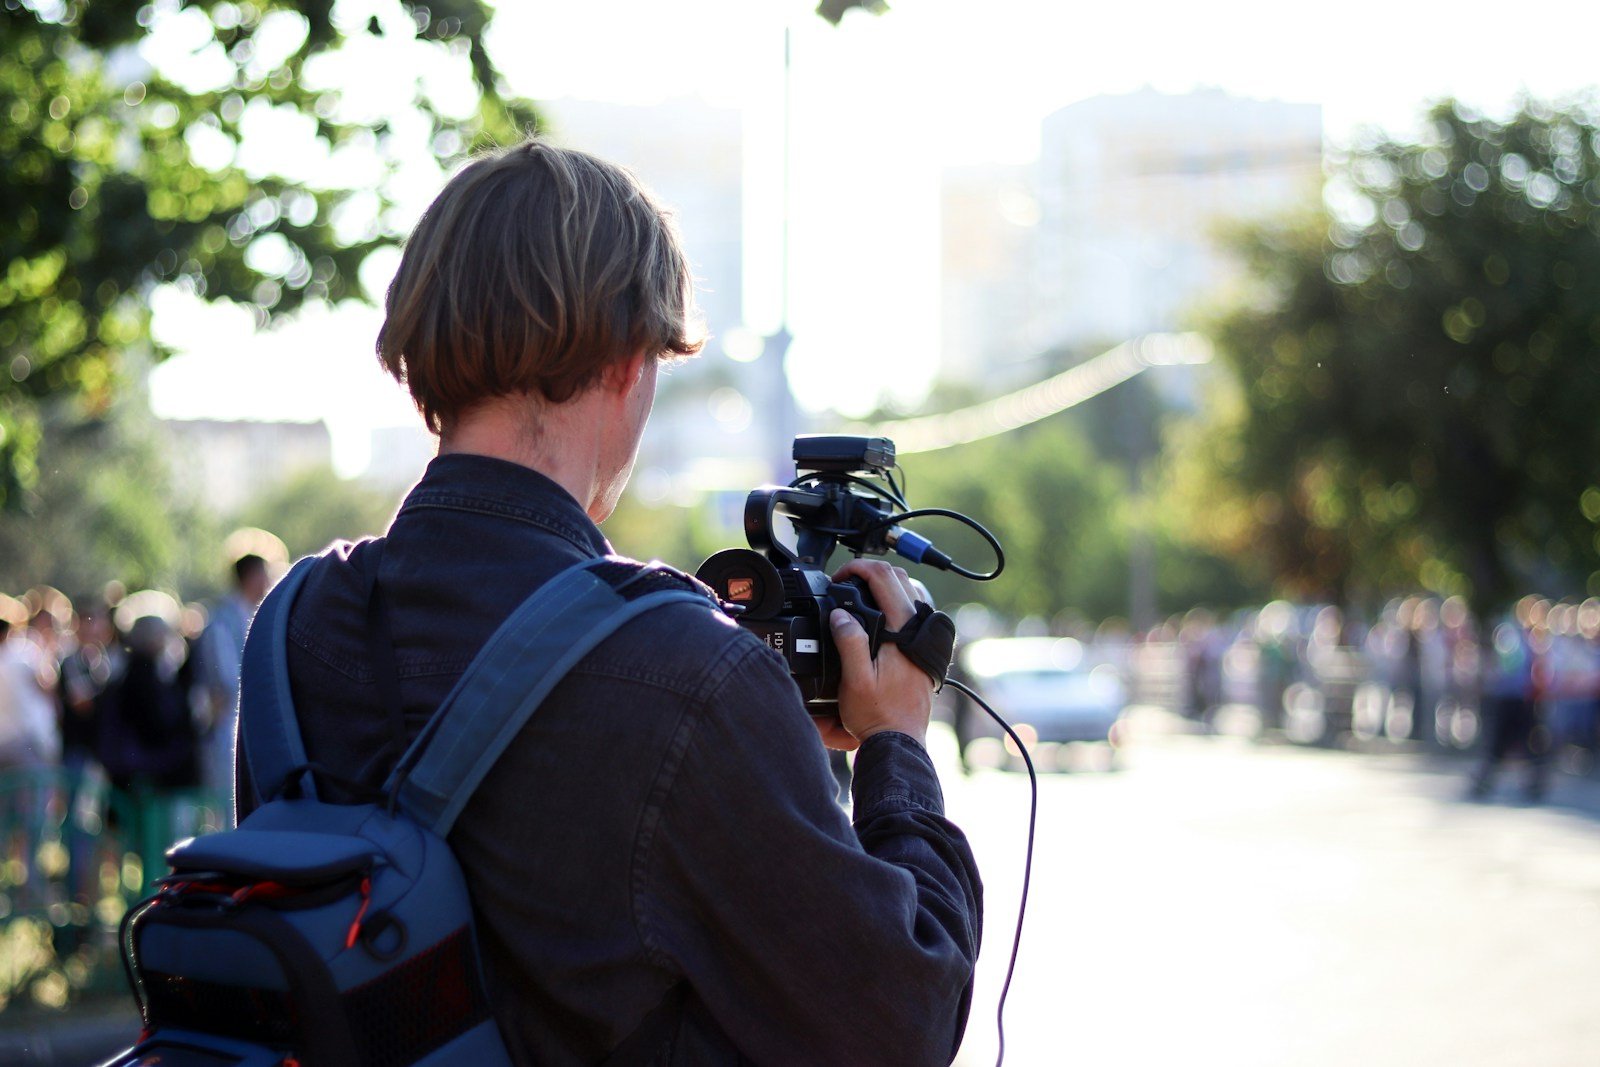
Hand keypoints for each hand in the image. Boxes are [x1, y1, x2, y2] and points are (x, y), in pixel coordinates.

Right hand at [828, 559, 933, 746]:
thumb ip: (849, 642)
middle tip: (844, 582)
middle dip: (869, 571)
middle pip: (898, 577)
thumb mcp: (855, 680)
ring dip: (884, 584)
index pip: (884, 578)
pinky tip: (877, 613)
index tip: (838, 578)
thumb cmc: (878, 715)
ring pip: (909, 590)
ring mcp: (923, 637)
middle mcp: (917, 629)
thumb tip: (840, 613)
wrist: (900, 740)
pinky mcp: (923, 647)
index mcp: (902, 631)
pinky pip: (912, 609)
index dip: (857, 569)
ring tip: (857, 593)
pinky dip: (894, 600)